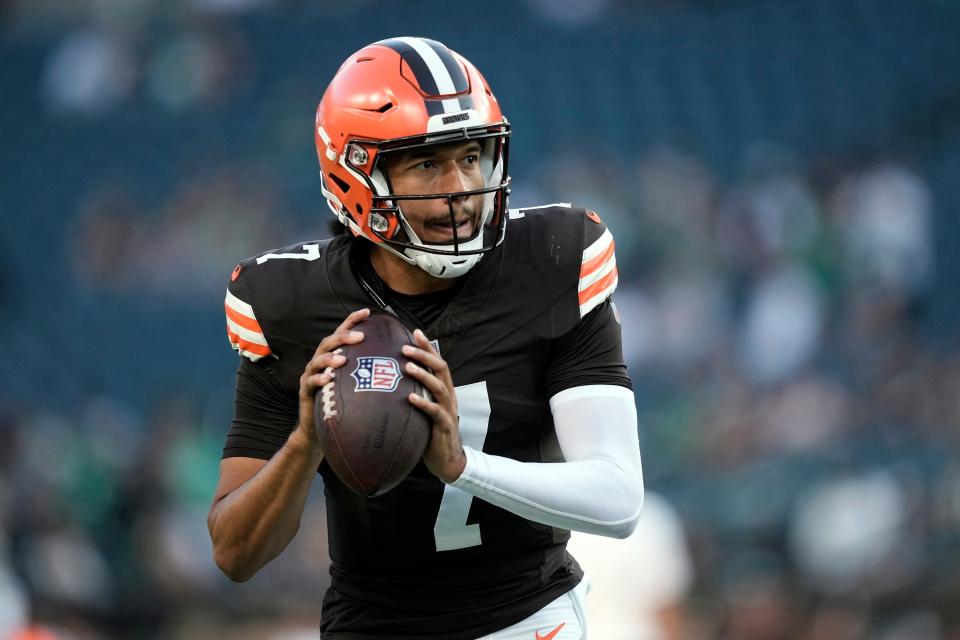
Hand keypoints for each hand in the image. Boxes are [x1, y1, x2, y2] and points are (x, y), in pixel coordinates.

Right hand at [296, 308, 369, 448]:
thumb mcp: (354, 385)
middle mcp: (320, 363)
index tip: (367, 311)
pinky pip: (311, 383)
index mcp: (332, 357)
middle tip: (359, 336)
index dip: (352, 321)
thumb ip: (367, 371)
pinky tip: (328, 379)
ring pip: (317, 361)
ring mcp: (310, 376)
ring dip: (330, 358)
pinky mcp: (305, 392)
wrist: (317, 429)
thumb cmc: (341, 404)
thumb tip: (395, 363)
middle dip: (343, 337)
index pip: (341, 334)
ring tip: (342, 359)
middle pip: (328, 343)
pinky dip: (319, 379)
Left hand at [403, 329, 465, 483]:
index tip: (415, 332)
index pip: (438, 362)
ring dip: (423, 375)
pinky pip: (435, 412)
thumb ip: (417, 392)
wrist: (448, 460)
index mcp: (444, 390)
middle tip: (405, 347)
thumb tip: (395, 378)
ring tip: (407, 366)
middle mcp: (448, 396)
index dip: (428, 347)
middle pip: (440, 368)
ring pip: (439, 386)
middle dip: (424, 355)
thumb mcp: (425, 409)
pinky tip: (410, 398)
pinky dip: (423, 403)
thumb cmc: (432, 432)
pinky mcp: (444, 426)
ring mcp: (448, 410)